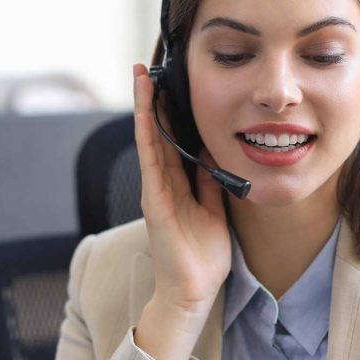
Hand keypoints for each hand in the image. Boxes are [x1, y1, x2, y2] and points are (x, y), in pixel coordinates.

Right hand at [131, 63, 230, 359]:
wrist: (193, 291)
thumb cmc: (202, 255)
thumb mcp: (215, 208)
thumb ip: (212, 180)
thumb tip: (218, 151)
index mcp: (178, 184)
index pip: (172, 140)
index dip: (170, 112)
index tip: (171, 84)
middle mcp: (162, 183)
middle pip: (157, 133)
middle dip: (153, 101)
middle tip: (148, 68)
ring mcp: (156, 191)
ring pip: (149, 140)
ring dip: (146, 109)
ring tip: (141, 78)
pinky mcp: (155, 201)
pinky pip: (151, 161)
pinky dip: (148, 135)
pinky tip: (146, 114)